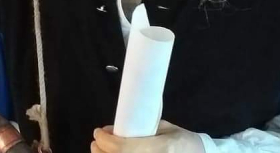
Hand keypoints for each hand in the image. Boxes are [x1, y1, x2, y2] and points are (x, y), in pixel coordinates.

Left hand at [90, 121, 204, 152]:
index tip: (98, 132)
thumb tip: (114, 129)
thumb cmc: (183, 141)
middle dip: (101, 151)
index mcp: (159, 148)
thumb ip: (141, 129)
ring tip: (100, 150)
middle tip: (96, 142)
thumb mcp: (164, 129)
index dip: (106, 141)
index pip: (123, 148)